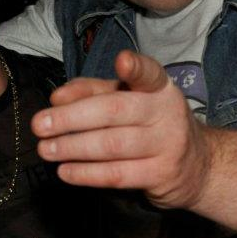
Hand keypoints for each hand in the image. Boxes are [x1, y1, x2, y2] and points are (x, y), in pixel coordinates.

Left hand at [32, 50, 210, 209]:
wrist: (195, 167)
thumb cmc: (152, 127)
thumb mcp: (129, 101)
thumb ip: (92, 92)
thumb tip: (57, 98)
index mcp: (159, 88)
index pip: (149, 74)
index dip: (136, 68)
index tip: (122, 62)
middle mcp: (167, 113)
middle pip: (115, 111)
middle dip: (72, 118)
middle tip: (41, 125)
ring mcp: (167, 146)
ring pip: (112, 146)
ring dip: (73, 148)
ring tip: (46, 149)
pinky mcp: (161, 175)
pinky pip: (117, 175)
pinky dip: (86, 174)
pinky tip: (65, 171)